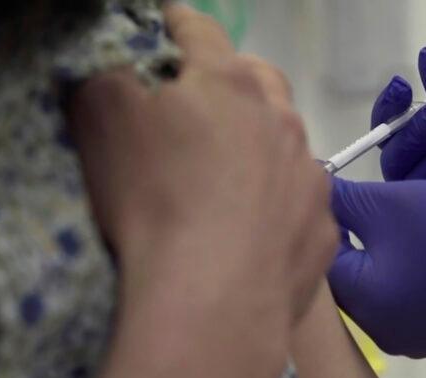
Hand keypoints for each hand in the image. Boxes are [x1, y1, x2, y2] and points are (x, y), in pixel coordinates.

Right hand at [72, 5, 337, 377]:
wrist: (213, 303)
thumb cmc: (152, 202)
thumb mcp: (102, 122)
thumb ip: (111, 79)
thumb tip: (127, 74)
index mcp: (229, 86)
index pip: (201, 33)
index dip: (178, 25)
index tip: (167, 28)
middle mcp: (282, 122)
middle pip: (260, 81)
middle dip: (234, 81)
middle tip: (208, 103)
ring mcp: (311, 178)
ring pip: (290, 143)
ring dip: (265, 146)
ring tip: (235, 177)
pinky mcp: (323, 231)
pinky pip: (304, 203)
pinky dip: (284, 205)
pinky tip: (261, 231)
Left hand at [329, 178, 425, 357]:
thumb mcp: (393, 202)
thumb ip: (341, 199)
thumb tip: (311, 188)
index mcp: (370, 307)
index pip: (322, 261)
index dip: (322, 221)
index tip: (327, 194)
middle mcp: (388, 335)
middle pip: (348, 278)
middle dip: (348, 236)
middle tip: (353, 203)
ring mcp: (416, 338)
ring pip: (376, 286)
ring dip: (376, 251)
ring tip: (385, 219)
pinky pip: (404, 297)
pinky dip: (402, 269)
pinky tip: (414, 243)